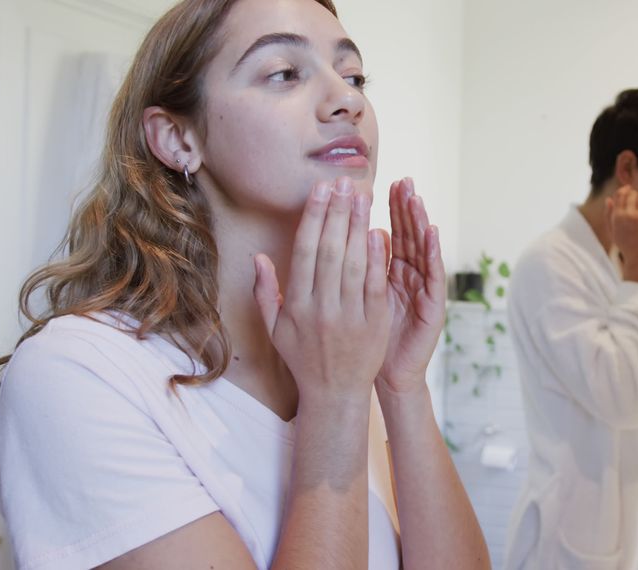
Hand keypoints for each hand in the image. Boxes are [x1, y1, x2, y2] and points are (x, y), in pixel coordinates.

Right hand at [252, 177, 390, 401]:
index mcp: (297, 306)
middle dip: (337, 213)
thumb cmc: (303, 357)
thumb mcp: (275, 329)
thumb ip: (265, 292)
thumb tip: (258, 257)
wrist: (334, 393)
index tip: (320, 190)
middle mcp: (321, 309)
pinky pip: (374, 285)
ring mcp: (349, 317)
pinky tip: (378, 232)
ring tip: (362, 197)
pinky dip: (375, 258)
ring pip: (353, 263)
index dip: (313, 218)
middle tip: (344, 182)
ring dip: (358, 226)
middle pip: (329, 251)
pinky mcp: (374, 324)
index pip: (305, 252)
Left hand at [375, 178, 446, 394]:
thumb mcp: (359, 297)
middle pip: (409, 235)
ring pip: (423, 250)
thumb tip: (350, 233)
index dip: (388, 209)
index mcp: (390, 271)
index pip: (390, 232)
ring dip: (421, 222)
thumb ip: (359, 267)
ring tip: (417, 198)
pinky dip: (432, 253)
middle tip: (403, 180)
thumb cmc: (369, 338)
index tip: (384, 183)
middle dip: (406, 207)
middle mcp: (410, 276)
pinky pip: (433, 276)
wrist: (387, 374)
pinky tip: (431, 233)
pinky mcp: (433, 306)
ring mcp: (423, 290)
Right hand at [606, 185, 637, 286]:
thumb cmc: (625, 245)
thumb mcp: (612, 231)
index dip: (625, 189)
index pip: (620, 194)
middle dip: (634, 194)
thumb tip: (608, 199)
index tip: (629, 189)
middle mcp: (629, 215)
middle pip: (632, 194)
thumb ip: (608, 215)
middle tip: (637, 199)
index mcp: (617, 217)